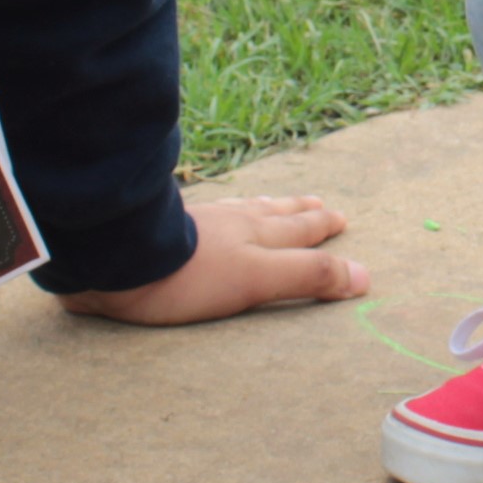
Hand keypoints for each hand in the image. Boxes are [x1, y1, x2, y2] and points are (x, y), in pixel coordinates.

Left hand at [56, 194, 366, 324]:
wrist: (118, 256)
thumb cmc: (191, 274)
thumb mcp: (258, 279)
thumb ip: (308, 277)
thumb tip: (364, 277)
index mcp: (256, 233)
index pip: (299, 230)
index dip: (321, 228)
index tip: (340, 219)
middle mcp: (231, 221)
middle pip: (273, 214)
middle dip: (299, 213)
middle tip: (318, 205)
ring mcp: (198, 221)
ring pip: (241, 210)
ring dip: (265, 207)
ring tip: (275, 203)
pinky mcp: (167, 228)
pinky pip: (209, 214)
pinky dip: (224, 211)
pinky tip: (213, 213)